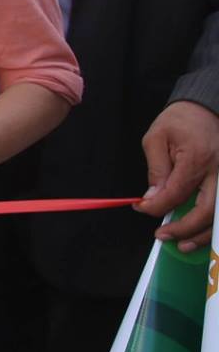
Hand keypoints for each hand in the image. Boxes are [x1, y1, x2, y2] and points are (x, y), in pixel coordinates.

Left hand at [140, 100, 218, 251]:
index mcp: (197, 159)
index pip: (176, 193)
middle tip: (162, 236)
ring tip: (182, 244)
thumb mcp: (156, 138)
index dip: (156, 206)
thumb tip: (152, 197)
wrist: (206, 107)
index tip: (141, 208)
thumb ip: (156, 169)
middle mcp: (218, 172)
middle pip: (206, 212)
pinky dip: (212, 223)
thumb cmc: (180, 120)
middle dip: (184, 229)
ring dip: (202, 234)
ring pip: (218, 215)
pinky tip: (199, 233)